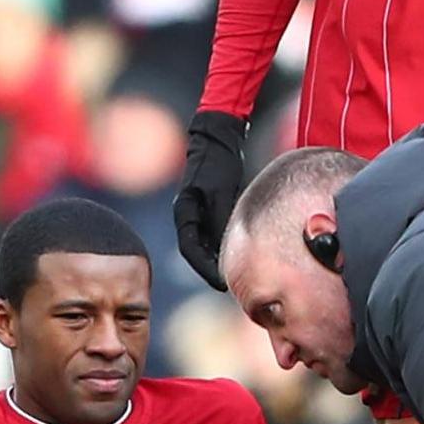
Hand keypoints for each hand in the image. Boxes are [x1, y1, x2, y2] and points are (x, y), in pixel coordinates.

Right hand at [173, 109, 248, 288]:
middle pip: (196, 251)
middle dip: (211, 270)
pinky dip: (224, 246)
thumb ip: (220, 219)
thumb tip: (225, 247)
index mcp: (184, 212)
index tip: (221, 283)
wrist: (218, 137)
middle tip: (232, 286)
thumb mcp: (221, 192)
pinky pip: (215, 234)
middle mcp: (188, 215)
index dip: (205, 269)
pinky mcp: (210, 207)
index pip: (190, 250)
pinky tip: (239, 255)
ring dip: (218, 260)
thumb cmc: (218, 162)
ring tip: (237, 275)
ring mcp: (198, 212)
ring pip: (206, 244)